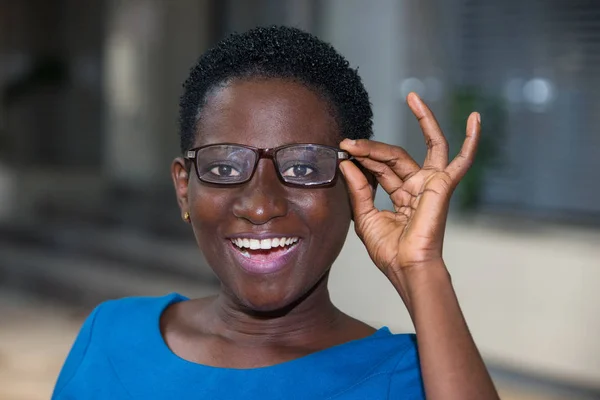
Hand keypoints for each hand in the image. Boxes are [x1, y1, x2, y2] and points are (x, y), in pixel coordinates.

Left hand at [339, 93, 479, 281]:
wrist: (405, 267)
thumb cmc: (388, 250)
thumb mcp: (364, 215)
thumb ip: (359, 187)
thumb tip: (347, 162)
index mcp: (401, 195)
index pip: (381, 168)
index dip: (362, 158)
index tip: (343, 151)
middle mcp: (418, 186)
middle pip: (395, 155)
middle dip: (371, 148)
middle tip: (348, 142)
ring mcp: (432, 184)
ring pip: (423, 146)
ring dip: (421, 120)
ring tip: (412, 97)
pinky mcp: (443, 185)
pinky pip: (462, 160)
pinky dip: (471, 140)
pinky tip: (475, 118)